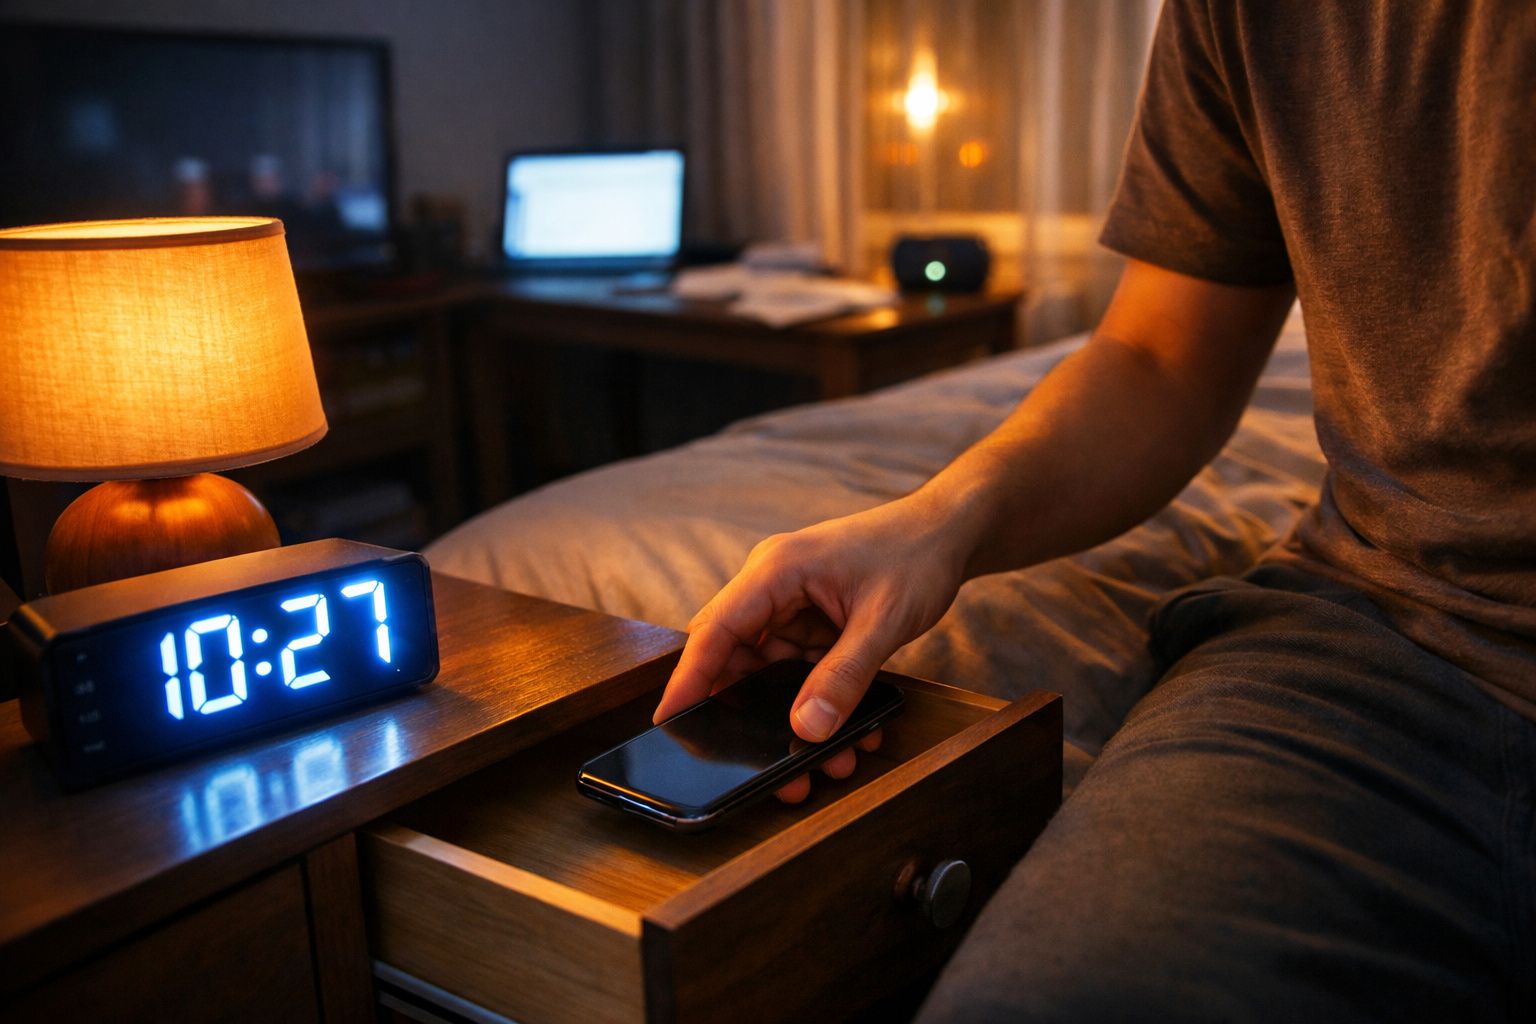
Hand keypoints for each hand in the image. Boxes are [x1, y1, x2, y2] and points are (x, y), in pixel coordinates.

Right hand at [654, 492, 966, 801]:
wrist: (949, 531)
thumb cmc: (916, 554)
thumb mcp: (884, 620)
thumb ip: (845, 676)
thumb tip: (807, 729)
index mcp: (776, 570)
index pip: (715, 630)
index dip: (689, 678)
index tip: (669, 720)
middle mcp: (773, 586)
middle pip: (735, 657)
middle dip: (748, 714)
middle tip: (765, 768)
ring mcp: (792, 605)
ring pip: (768, 672)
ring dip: (788, 715)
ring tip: (825, 760)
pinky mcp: (812, 622)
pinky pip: (799, 670)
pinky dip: (816, 700)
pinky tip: (845, 732)